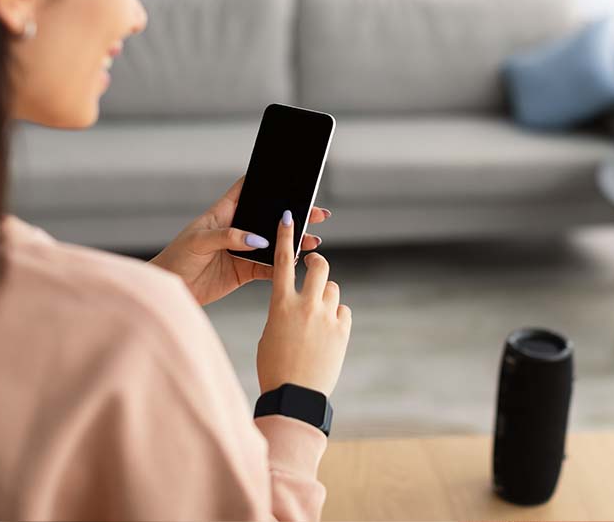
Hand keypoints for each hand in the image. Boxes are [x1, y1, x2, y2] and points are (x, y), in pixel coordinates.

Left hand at [150, 176, 331, 305]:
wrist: (172, 288)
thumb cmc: (177, 258)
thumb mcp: (198, 241)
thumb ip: (227, 237)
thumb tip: (257, 238)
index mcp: (224, 213)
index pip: (247, 190)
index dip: (265, 182)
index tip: (289, 177)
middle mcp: (237, 229)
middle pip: (269, 217)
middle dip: (293, 215)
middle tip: (317, 213)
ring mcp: (243, 250)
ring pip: (274, 243)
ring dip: (293, 242)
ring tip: (313, 241)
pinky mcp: (244, 271)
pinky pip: (269, 267)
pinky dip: (283, 266)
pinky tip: (297, 262)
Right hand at [256, 210, 351, 396]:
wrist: (295, 396)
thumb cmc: (275, 367)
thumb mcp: (270, 334)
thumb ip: (283, 311)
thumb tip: (297, 303)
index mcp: (280, 304)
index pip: (283, 261)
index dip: (286, 236)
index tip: (290, 218)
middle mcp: (306, 306)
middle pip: (321, 268)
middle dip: (318, 262)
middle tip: (315, 265)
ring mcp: (327, 318)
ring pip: (333, 290)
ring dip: (326, 296)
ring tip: (317, 316)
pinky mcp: (342, 331)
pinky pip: (343, 311)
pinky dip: (337, 316)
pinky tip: (328, 332)